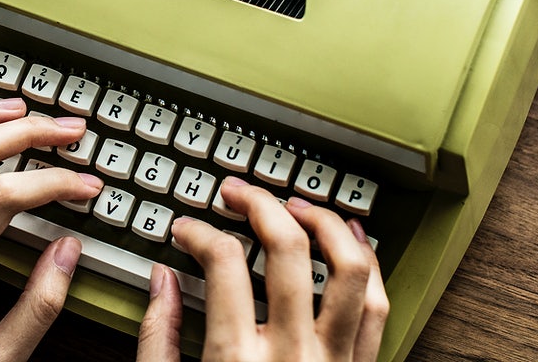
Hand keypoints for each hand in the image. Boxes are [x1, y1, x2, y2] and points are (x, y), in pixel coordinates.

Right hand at [137, 177, 388, 361]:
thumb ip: (158, 340)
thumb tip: (162, 280)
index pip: (221, 263)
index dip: (198, 231)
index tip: (186, 229)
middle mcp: (293, 357)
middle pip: (288, 250)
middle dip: (261, 204)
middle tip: (238, 192)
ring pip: (350, 270)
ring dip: (325, 224)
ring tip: (296, 205)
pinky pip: (378, 308)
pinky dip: (367, 265)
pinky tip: (349, 240)